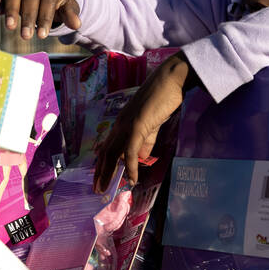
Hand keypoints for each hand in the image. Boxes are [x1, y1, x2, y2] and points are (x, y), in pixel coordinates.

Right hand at [0, 0, 81, 39]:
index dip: (45, 17)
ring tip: (10, 27)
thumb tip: (77, 25)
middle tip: (26, 36)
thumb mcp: (68, 8)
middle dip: (28, 17)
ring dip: (11, 10)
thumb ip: (71, 15)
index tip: (42, 35)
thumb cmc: (58, 2)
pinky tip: (0, 13)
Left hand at [93, 54, 197, 191]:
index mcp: (123, 123)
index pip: (108, 146)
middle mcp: (120, 124)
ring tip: (106, 189)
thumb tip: (141, 158)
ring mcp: (127, 124)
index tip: (100, 179)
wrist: (172, 80)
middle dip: (100, 173)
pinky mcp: (137, 125)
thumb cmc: (163, 98)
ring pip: (112, 153)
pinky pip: (130, 151)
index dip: (103, 164)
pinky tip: (132, 179)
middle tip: (97, 190)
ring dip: (108, 173)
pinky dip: (129, 167)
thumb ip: (146, 141)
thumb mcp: (152, 124)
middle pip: (105, 152)